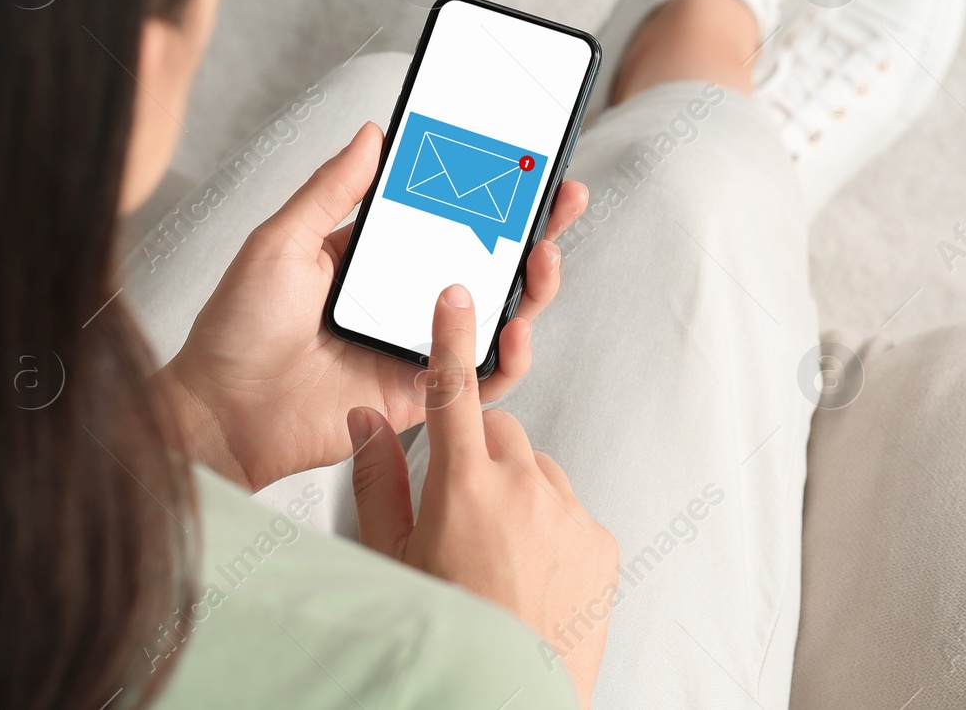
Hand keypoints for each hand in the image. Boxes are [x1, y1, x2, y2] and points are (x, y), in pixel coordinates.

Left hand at [156, 121, 588, 490]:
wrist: (222, 415)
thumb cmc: (237, 331)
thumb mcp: (282, 242)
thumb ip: (332, 189)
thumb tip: (373, 134)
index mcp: (374, 257)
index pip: (446, 214)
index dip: (487, 189)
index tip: (520, 159)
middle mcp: (404, 298)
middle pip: (486, 259)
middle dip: (533, 227)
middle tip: (563, 196)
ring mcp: (418, 345)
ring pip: (496, 312)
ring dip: (532, 285)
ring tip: (544, 255)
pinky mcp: (423, 392)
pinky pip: (480, 375)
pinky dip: (509, 354)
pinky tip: (514, 327)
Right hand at [350, 285, 618, 708]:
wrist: (508, 697)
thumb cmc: (446, 630)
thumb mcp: (393, 559)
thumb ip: (378, 480)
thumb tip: (365, 423)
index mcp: (463, 486)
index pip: (454, 391)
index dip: (453, 338)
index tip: (457, 296)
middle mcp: (524, 488)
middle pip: (498, 433)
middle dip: (476, 454)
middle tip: (457, 507)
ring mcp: (569, 514)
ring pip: (537, 471)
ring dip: (515, 492)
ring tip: (493, 552)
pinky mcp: (600, 540)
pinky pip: (570, 510)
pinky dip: (549, 527)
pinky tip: (527, 572)